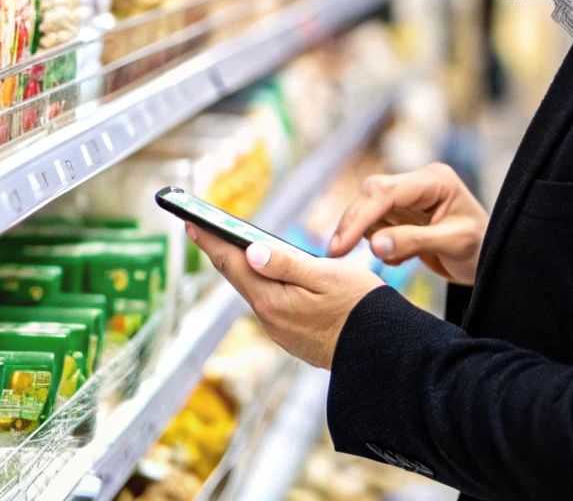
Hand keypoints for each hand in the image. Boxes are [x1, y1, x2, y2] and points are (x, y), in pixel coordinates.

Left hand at [186, 223, 384, 368]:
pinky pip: (271, 306)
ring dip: (243, 270)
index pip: (232, 263)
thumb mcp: (327, 275)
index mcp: (272, 300)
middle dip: (222, 252)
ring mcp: (280, 331)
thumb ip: (287, 264)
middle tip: (204, 230)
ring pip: (255, 293)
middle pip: (239, 278)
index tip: (191, 221)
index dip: (210, 240)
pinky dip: (264, 286)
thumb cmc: (362, 307)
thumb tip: (250, 251)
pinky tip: (268, 278)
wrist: (382, 351)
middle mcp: (269, 319)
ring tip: (234, 249)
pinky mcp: (293, 338)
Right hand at [328, 163, 487, 284]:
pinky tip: (401, 258)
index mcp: (435, 180)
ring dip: (368, 236)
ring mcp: (408, 197)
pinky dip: (378, 243)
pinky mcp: (401, 213)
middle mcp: (419, 183)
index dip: (358, 217)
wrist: (490, 260)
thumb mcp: (453, 244)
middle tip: (334, 255)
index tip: (339, 246)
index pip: (386, 191)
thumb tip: (374, 245)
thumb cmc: (480, 248)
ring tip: (399, 260)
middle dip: (352, 224)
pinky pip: (375, 225)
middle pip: (370, 194)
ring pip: (368, 210)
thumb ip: (414, 242)